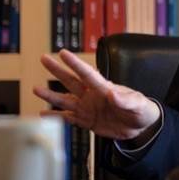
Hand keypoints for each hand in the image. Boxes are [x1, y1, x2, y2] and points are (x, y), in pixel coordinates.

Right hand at [34, 49, 160, 140]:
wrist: (142, 126)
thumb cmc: (142, 110)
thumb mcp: (138, 104)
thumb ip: (126, 100)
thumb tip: (113, 94)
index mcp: (105, 88)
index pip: (87, 73)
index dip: (75, 63)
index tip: (63, 52)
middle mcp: (93, 95)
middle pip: (72, 80)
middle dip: (58, 70)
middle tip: (44, 58)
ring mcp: (88, 108)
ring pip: (66, 99)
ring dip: (51, 95)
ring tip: (36, 89)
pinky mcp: (87, 121)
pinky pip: (68, 118)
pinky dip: (56, 117)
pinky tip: (43, 115)